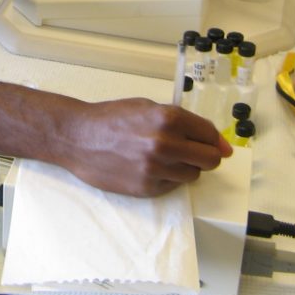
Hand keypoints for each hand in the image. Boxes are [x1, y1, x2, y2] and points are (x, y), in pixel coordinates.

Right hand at [59, 99, 231, 196]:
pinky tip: (150, 167)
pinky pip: (173, 186)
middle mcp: (165, 143)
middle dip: (206, 156)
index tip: (217, 145)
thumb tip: (217, 141)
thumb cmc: (111, 118)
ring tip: (165, 158)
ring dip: (186, 167)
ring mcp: (156, 168)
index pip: (210, 135)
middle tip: (194, 152)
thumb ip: (182, 120)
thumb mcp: (147, 107)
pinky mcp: (147, 188)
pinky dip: (168, 178)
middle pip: (210, 159)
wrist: (78, 137)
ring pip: (194, 175)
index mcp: (168, 118)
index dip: (215, 140)